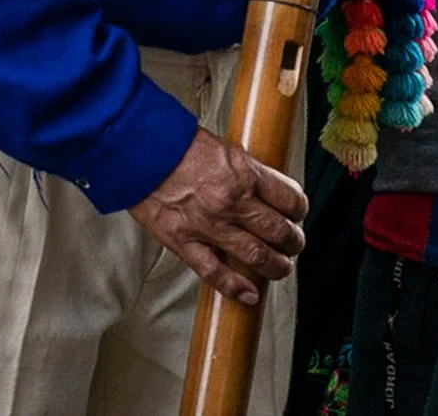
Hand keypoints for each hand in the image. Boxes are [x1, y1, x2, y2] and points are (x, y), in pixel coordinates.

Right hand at [126, 129, 307, 307]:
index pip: (290, 198)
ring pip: (256, 256)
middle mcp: (232, 202)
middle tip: (294, 244)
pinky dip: (235, 288)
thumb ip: (245, 171)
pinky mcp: (184, 241)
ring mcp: (209, 225)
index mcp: (245, 174)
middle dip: (293, 242)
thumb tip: (265, 190)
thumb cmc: (177, 144)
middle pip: (279, 231)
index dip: (299, 209)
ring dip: (276, 266)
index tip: (297, 214)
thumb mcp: (223, 149)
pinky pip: (215, 273)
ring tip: (280, 267)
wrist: (138, 150)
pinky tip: (249, 295)